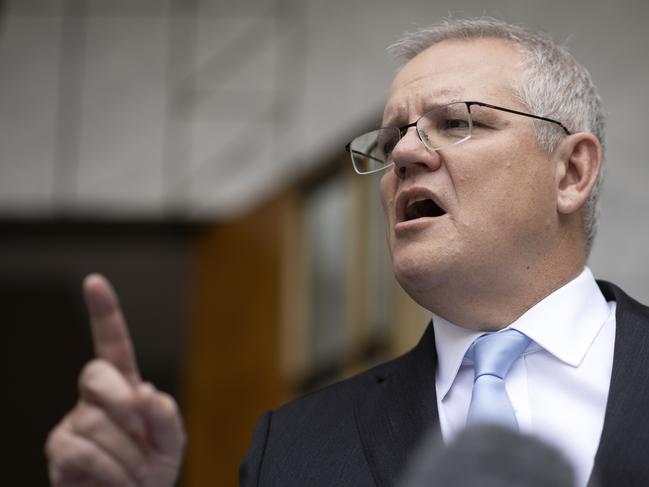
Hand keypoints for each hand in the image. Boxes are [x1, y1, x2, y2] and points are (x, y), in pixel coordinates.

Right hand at [45, 274, 184, 486]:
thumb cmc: (153, 468)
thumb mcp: (172, 441)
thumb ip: (166, 415)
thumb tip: (143, 393)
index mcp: (127, 386)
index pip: (113, 344)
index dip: (104, 313)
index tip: (95, 281)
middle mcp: (96, 398)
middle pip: (96, 374)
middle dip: (119, 398)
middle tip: (137, 426)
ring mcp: (74, 423)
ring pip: (95, 422)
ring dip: (127, 454)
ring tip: (135, 472)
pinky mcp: (59, 451)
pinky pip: (81, 451)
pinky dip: (110, 471)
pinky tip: (117, 482)